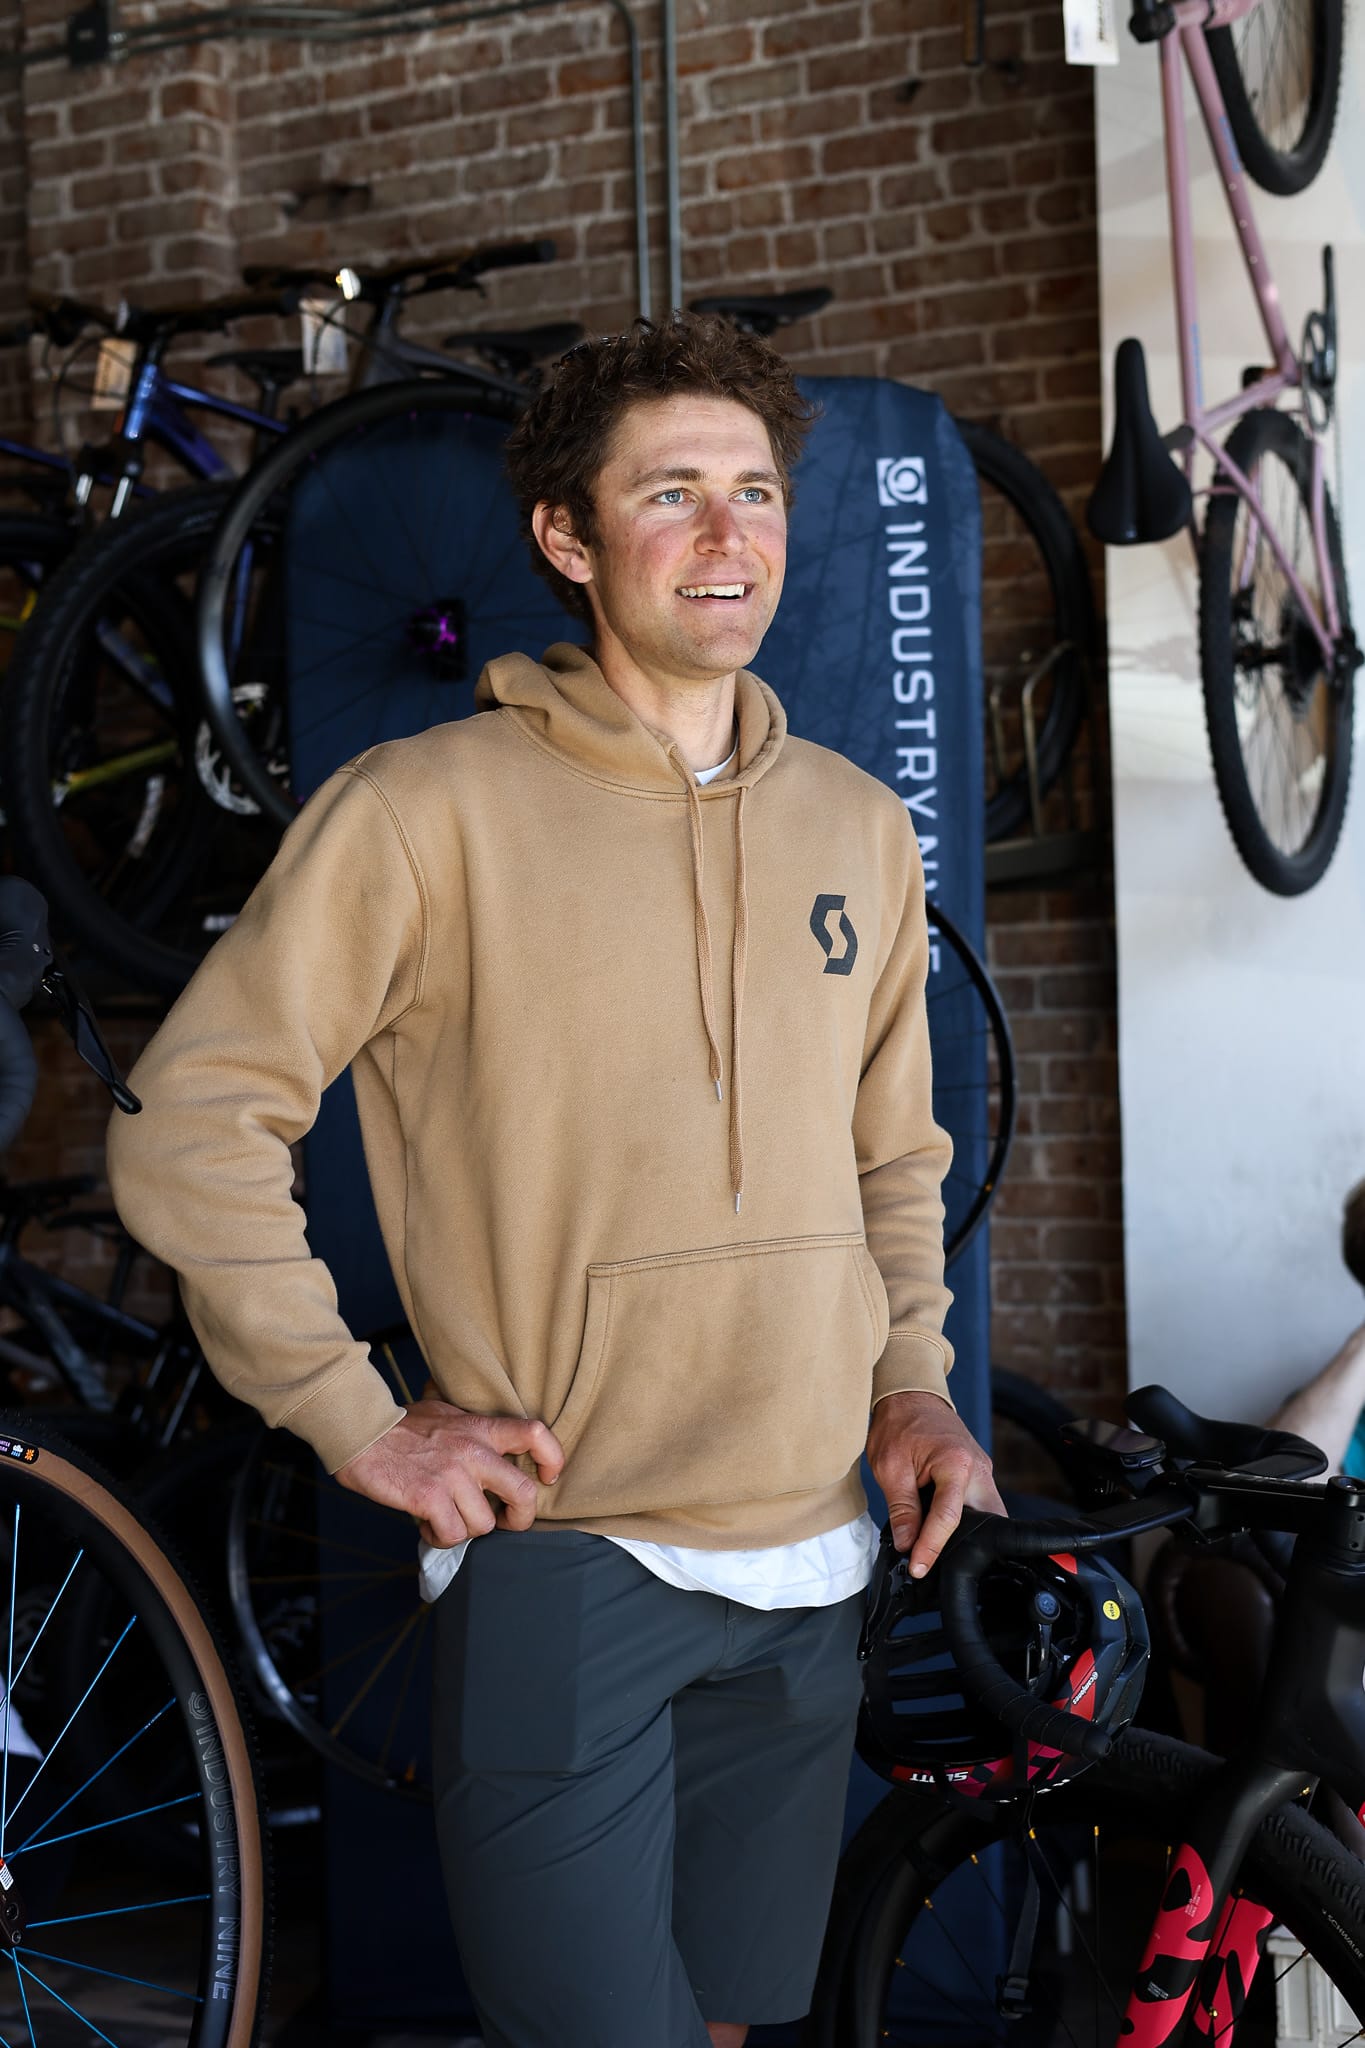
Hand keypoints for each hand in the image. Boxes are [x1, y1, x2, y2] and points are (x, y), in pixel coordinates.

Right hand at [335, 1386, 564, 1547]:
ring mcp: (452, 1476)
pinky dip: (440, 1538)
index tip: (546, 1476)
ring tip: (446, 1519)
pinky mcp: (429, 1497)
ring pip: (483, 1524)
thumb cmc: (398, 1425)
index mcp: (480, 1428)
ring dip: (465, 1530)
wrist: (360, 1433)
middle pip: (523, 1493)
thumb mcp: (443, 1412)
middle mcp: (473, 1451)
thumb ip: (468, 1425)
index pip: (535, 1433)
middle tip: (504, 1521)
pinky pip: (451, 1534)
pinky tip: (427, 1526)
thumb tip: (482, 1429)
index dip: (551, 1458)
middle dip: (520, 1518)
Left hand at [866, 1390, 1003, 1578]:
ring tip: (939, 1551)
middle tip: (938, 1565)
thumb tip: (907, 1543)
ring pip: (987, 1516)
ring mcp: (983, 1471)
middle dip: (965, 1546)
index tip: (918, 1567)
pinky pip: (980, 1505)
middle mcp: (978, 1469)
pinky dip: (966, 1520)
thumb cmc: (899, 1424)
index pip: (948, 1518)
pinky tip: (945, 1531)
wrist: (911, 1395)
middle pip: (983, 1522)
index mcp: (956, 1463)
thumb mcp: (890, 1467)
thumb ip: (902, 1509)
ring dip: (967, 1534)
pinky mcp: (979, 1474)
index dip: (932, 1548)